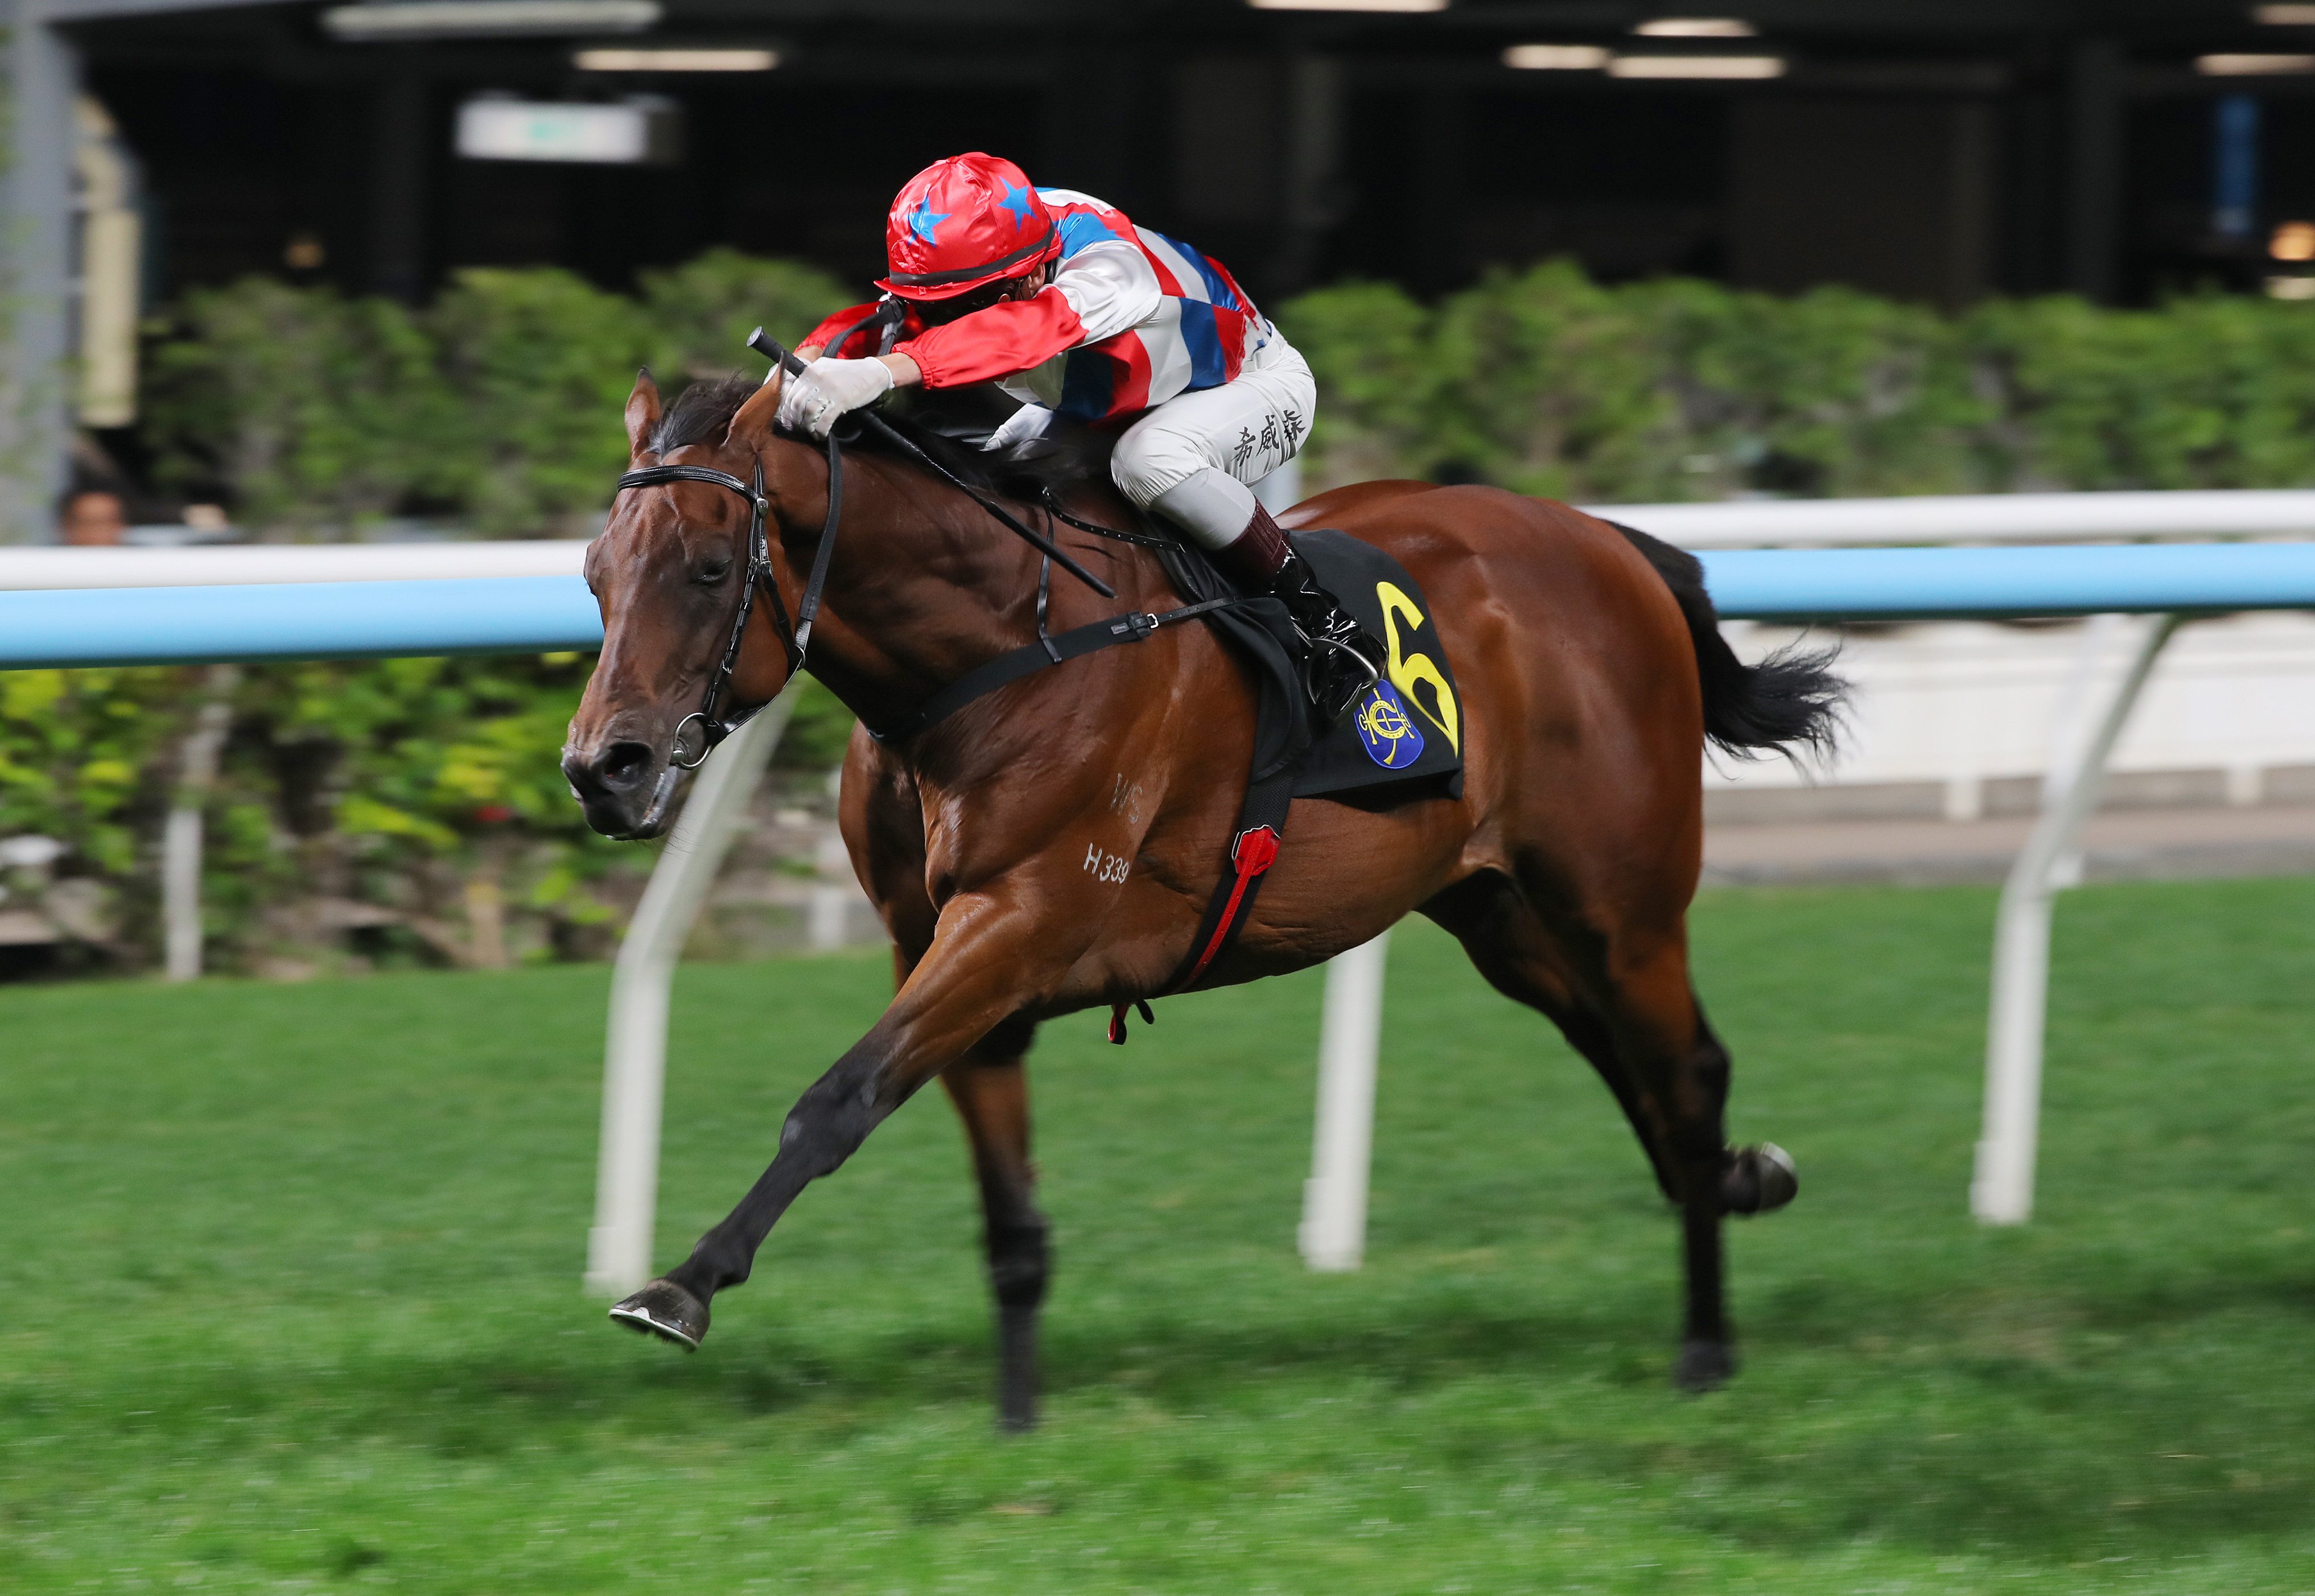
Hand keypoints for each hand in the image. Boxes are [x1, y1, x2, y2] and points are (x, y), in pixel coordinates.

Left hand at [776, 356, 894, 438]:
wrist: (873, 372)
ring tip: (811, 431)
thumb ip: (812, 377)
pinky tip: (822, 434)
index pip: (791, 391)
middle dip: (795, 419)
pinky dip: (821, 430)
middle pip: (797, 402)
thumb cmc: (850, 372)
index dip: (787, 409)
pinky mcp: (841, 400)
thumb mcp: (827, 367)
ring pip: (809, 411)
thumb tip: (798, 394)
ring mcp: (829, 389)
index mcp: (812, 370)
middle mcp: (817, 377)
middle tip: (797, 428)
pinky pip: (825, 419)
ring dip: (808, 425)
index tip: (788, 419)